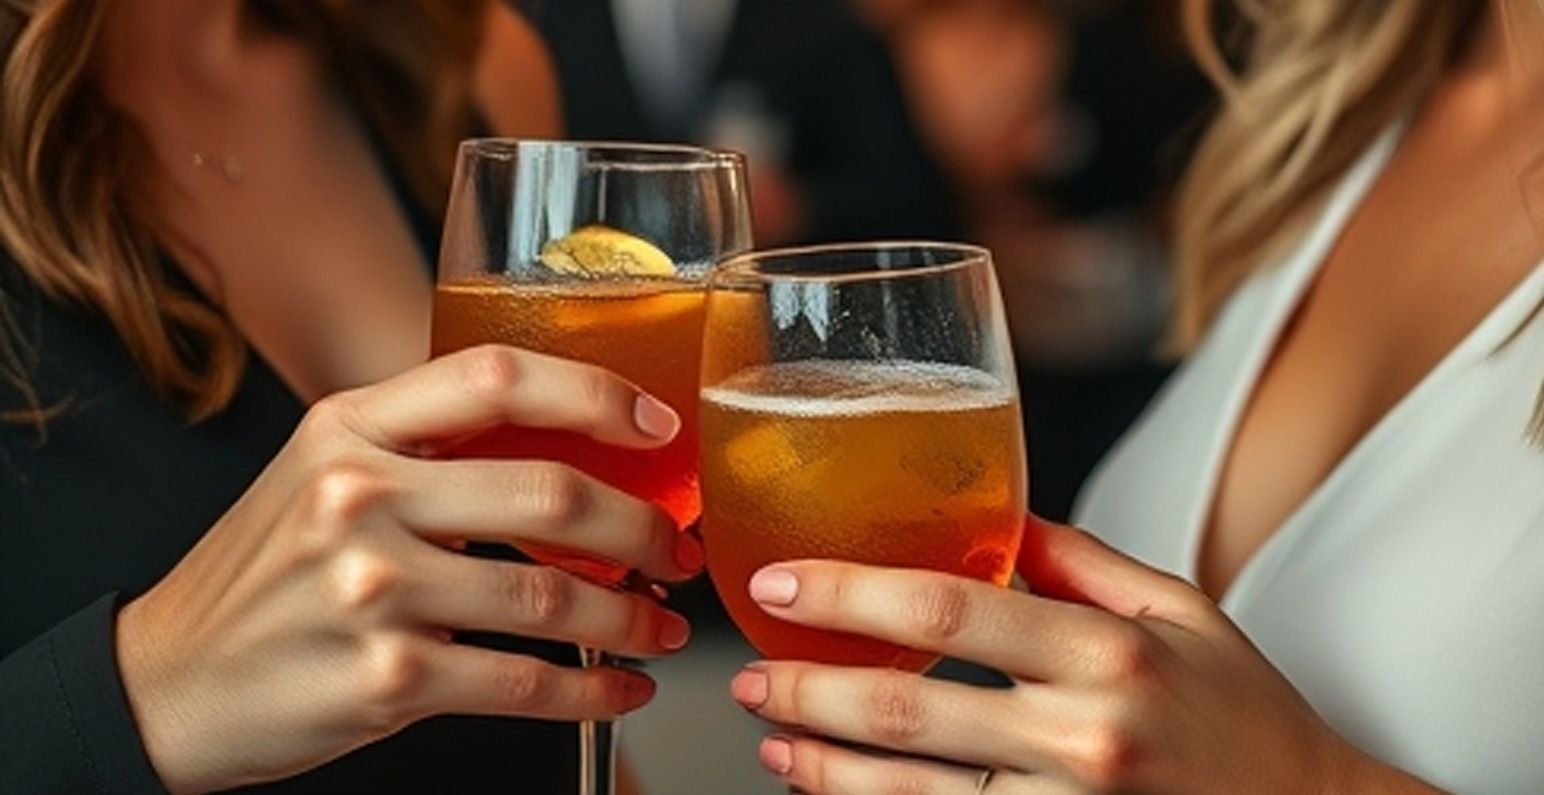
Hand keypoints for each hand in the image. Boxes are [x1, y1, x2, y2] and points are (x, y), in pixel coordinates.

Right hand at [116, 345, 702, 792]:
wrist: (165, 680)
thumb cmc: (264, 571)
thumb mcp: (322, 470)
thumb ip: (426, 444)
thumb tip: (568, 443)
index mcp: (350, 427)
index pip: (497, 377)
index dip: (597, 393)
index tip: (657, 426)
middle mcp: (358, 496)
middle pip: (551, 494)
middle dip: (642, 527)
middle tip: (675, 548)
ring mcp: (371, 591)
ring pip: (552, 599)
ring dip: (631, 618)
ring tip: (661, 626)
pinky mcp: (384, 680)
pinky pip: (523, 683)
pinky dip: (592, 690)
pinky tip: (618, 686)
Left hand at [729, 518, 1438, 793]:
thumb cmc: (1243, 713)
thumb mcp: (1178, 608)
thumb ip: (1078, 558)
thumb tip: (990, 509)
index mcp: (1109, 652)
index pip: (950, 607)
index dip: (849, 592)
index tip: (783, 581)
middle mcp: (1085, 738)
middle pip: (908, 709)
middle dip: (809, 687)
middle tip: (748, 669)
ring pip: (909, 794)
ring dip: (820, 763)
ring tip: (769, 731)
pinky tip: (826, 785)